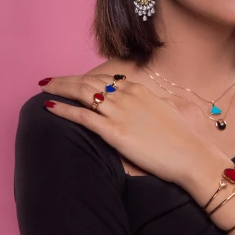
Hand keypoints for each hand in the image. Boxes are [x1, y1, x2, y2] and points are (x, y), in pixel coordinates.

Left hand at [39, 73, 208, 184]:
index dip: (85, 79)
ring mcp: (119, 113)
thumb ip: (157, 102)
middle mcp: (126, 96)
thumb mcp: (170, 109)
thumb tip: (158, 101)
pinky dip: (64, 109)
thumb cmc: (182, 137)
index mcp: (138, 90)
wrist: (190, 154)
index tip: (72, 81)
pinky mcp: (114, 132)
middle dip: (66, 80)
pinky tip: (49, 107)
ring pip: (82, 94)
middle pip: (89, 82)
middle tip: (48, 81)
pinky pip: (83, 116)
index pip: (105, 79)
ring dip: (60, 89)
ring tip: (44, 88)